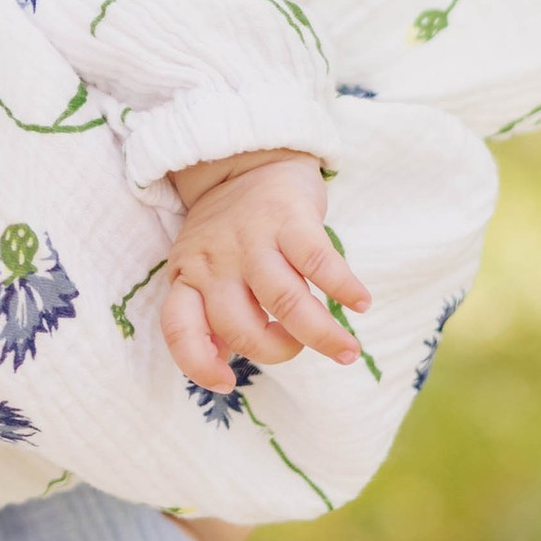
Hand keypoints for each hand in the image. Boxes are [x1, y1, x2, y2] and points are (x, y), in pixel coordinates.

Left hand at [160, 151, 368, 392]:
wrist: (247, 157)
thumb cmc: (229, 231)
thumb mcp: (203, 268)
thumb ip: (209, 311)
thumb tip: (224, 362)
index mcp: (188, 276)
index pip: (179, 327)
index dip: (198, 363)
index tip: (227, 383)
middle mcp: (215, 261)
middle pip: (242, 327)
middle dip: (278, 351)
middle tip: (303, 349)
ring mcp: (252, 239)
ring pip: (285, 302)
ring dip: (321, 334)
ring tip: (347, 351)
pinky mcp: (289, 218)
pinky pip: (319, 263)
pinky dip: (344, 288)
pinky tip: (361, 304)